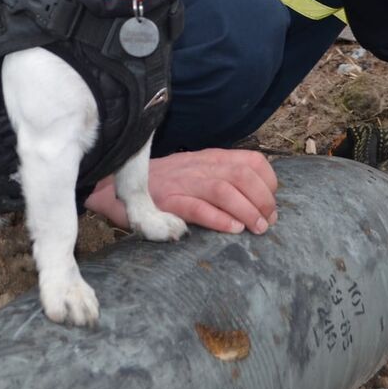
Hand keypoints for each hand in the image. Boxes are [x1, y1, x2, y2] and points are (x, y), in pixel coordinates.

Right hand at [85, 149, 277, 234]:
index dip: (268, 182)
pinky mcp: (167, 201)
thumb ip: (223, 180)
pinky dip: (219, 218)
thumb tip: (257, 202)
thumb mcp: (197, 174)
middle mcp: (199, 167)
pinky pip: (197, 207)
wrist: (116, 185)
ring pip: (224, 189)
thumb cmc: (163, 185)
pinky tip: (232, 229)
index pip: (251, 161)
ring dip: (246, 210)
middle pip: (242, 174)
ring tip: (256, 229)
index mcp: (211, 159)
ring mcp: (183, 183)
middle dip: (263, 199)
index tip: (271, 204)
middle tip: (268, 222)